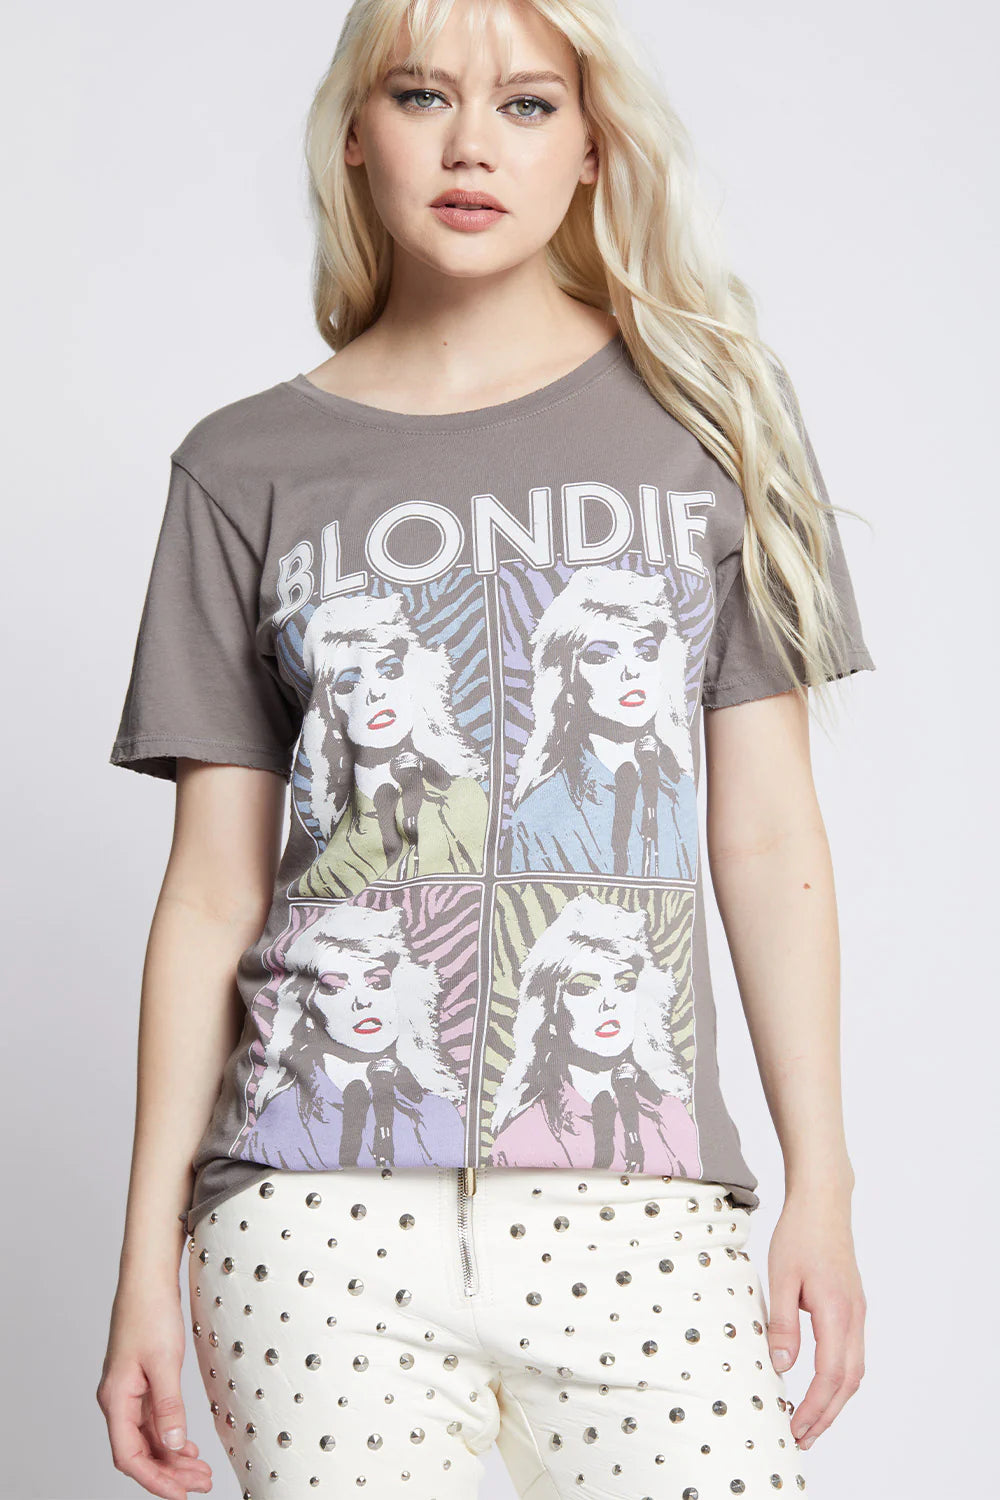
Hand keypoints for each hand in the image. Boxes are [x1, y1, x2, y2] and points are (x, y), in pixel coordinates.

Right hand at [96, 1278, 211, 1497]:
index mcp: (116, 1400)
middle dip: (169, 1473)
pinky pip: (152, 1421)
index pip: (129, 1457)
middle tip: (201, 1485)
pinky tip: (186, 1447)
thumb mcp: (164, 1363)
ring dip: (172, 1457)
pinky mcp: (141, 1382)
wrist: (147, 1279)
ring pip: (148, 1438)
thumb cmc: (150, 1313)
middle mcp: (118, 1400)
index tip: (181, 1494)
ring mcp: (129, 1392)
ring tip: (201, 1471)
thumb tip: (173, 1446)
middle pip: (139, 1452)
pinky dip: (170, 1437)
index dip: (155, 1480)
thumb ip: (168, 1407)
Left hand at [765, 1190, 866, 1450]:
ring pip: (854, 1370)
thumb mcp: (781, 1277)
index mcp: (836, 1312)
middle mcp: (854, 1317)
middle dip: (826, 1415)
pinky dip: (838, 1379)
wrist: (823, 1202)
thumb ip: (782, 1323)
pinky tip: (820, 1386)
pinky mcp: (853, 1307)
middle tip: (801, 1438)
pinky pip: (852, 1354)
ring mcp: (857, 1312)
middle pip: (848, 1382)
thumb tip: (782, 1367)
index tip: (794, 1427)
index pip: (830, 1375)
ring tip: (810, 1421)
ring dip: (834, 1400)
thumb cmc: (799, 1234)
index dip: (814, 1407)